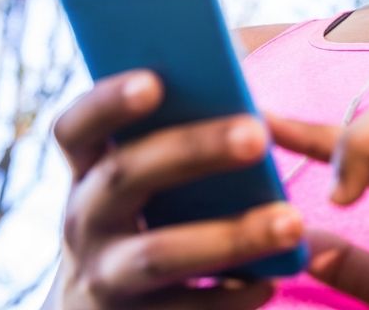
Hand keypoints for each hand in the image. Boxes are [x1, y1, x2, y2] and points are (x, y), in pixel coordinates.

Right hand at [47, 70, 301, 308]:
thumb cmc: (145, 222)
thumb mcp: (139, 184)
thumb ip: (171, 143)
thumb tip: (245, 105)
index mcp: (87, 172)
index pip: (76, 128)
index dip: (107, 102)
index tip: (154, 81)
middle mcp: (84, 221)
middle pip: (125, 177)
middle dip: (192, 151)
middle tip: (257, 134)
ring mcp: (104, 276)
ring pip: (159, 254)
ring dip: (230, 237)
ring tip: (292, 221)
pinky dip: (231, 297)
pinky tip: (271, 282)